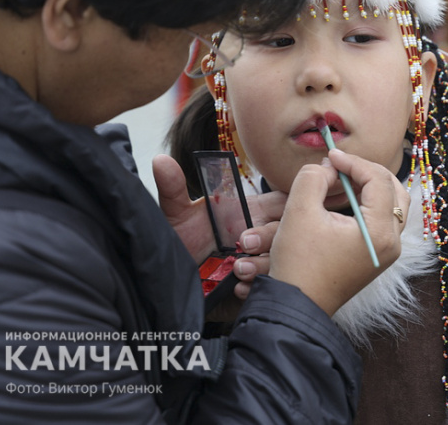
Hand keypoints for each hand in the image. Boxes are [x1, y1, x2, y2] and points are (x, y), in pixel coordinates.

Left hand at [153, 153, 286, 298]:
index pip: (283, 201)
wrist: (168, 283)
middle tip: (244, 243)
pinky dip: (255, 286)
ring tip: (236, 268)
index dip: (285, 205)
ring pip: (281, 259)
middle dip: (269, 236)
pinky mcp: (255, 287)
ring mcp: (260, 262)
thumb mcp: (176, 217)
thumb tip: (161, 160)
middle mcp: (260, 236)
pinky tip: (236, 287)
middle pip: (287, 230)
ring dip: (262, 264)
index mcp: (249, 212)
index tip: (264, 217)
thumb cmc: (179, 245)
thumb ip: (173, 189)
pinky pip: (270, 285)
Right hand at [269, 149, 406, 315]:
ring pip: (393, 206)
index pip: (378, 181)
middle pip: (395, 191)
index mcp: (379, 232)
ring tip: (343, 178)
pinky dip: (369, 204)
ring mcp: (387, 253)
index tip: (331, 157)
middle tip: (342, 164)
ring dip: (371, 187)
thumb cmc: (298, 263)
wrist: (296, 306)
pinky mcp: (377, 257)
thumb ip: (313, 178)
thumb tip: (328, 167)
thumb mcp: (299, 212)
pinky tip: (345, 198)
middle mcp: (391, 243)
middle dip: (369, 172)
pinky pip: (383, 221)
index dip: (355, 162)